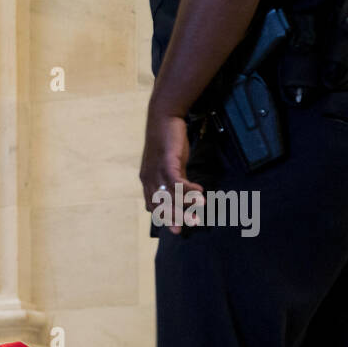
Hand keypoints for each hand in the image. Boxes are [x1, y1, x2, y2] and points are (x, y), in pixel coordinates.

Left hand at [140, 112, 204, 234]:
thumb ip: (175, 179)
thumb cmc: (168, 141)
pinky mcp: (166, 162)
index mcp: (148, 180)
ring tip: (196, 215)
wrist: (164, 118)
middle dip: (172, 218)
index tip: (175, 228)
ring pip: (168, 195)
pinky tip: (199, 195)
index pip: (152, 204)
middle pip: (159, 204)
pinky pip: (176, 182)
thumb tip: (185, 193)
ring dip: (183, 207)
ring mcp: (156, 171)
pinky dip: (188, 190)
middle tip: (184, 229)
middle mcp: (149, 178)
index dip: (163, 217)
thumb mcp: (171, 164)